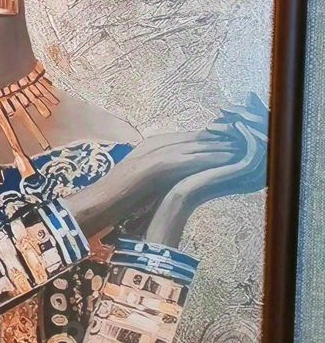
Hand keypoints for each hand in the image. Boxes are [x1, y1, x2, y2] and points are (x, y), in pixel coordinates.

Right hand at [62, 93, 266, 238]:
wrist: (96, 206)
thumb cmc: (117, 199)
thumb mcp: (145, 184)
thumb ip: (163, 177)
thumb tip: (182, 182)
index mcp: (150, 146)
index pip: (187, 138)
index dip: (211, 139)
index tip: (234, 140)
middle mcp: (152, 144)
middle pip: (193, 136)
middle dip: (220, 137)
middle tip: (246, 138)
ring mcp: (151, 152)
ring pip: (192, 144)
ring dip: (218, 145)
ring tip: (243, 146)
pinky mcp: (151, 165)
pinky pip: (184, 158)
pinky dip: (204, 157)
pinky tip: (223, 159)